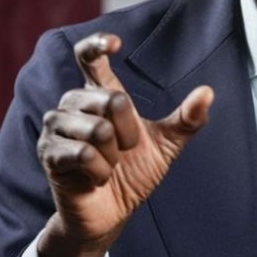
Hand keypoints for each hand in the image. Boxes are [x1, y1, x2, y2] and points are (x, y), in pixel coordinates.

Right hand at [35, 32, 212, 256]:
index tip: (115, 44)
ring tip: (109, 166)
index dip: (97, 45)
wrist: (113, 213)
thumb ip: (187, 120)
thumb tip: (208, 92)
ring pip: (97, 129)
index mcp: (99, 95)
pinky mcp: (49, 153)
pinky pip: (84, 154)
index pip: (88, 58)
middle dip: (129, 132)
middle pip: (110, 100)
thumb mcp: (166, 145)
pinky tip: (97, 178)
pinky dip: (100, 171)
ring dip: (113, 156)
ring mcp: (57, 128)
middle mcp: (73, 105)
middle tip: (125, 151)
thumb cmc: (134, 174)